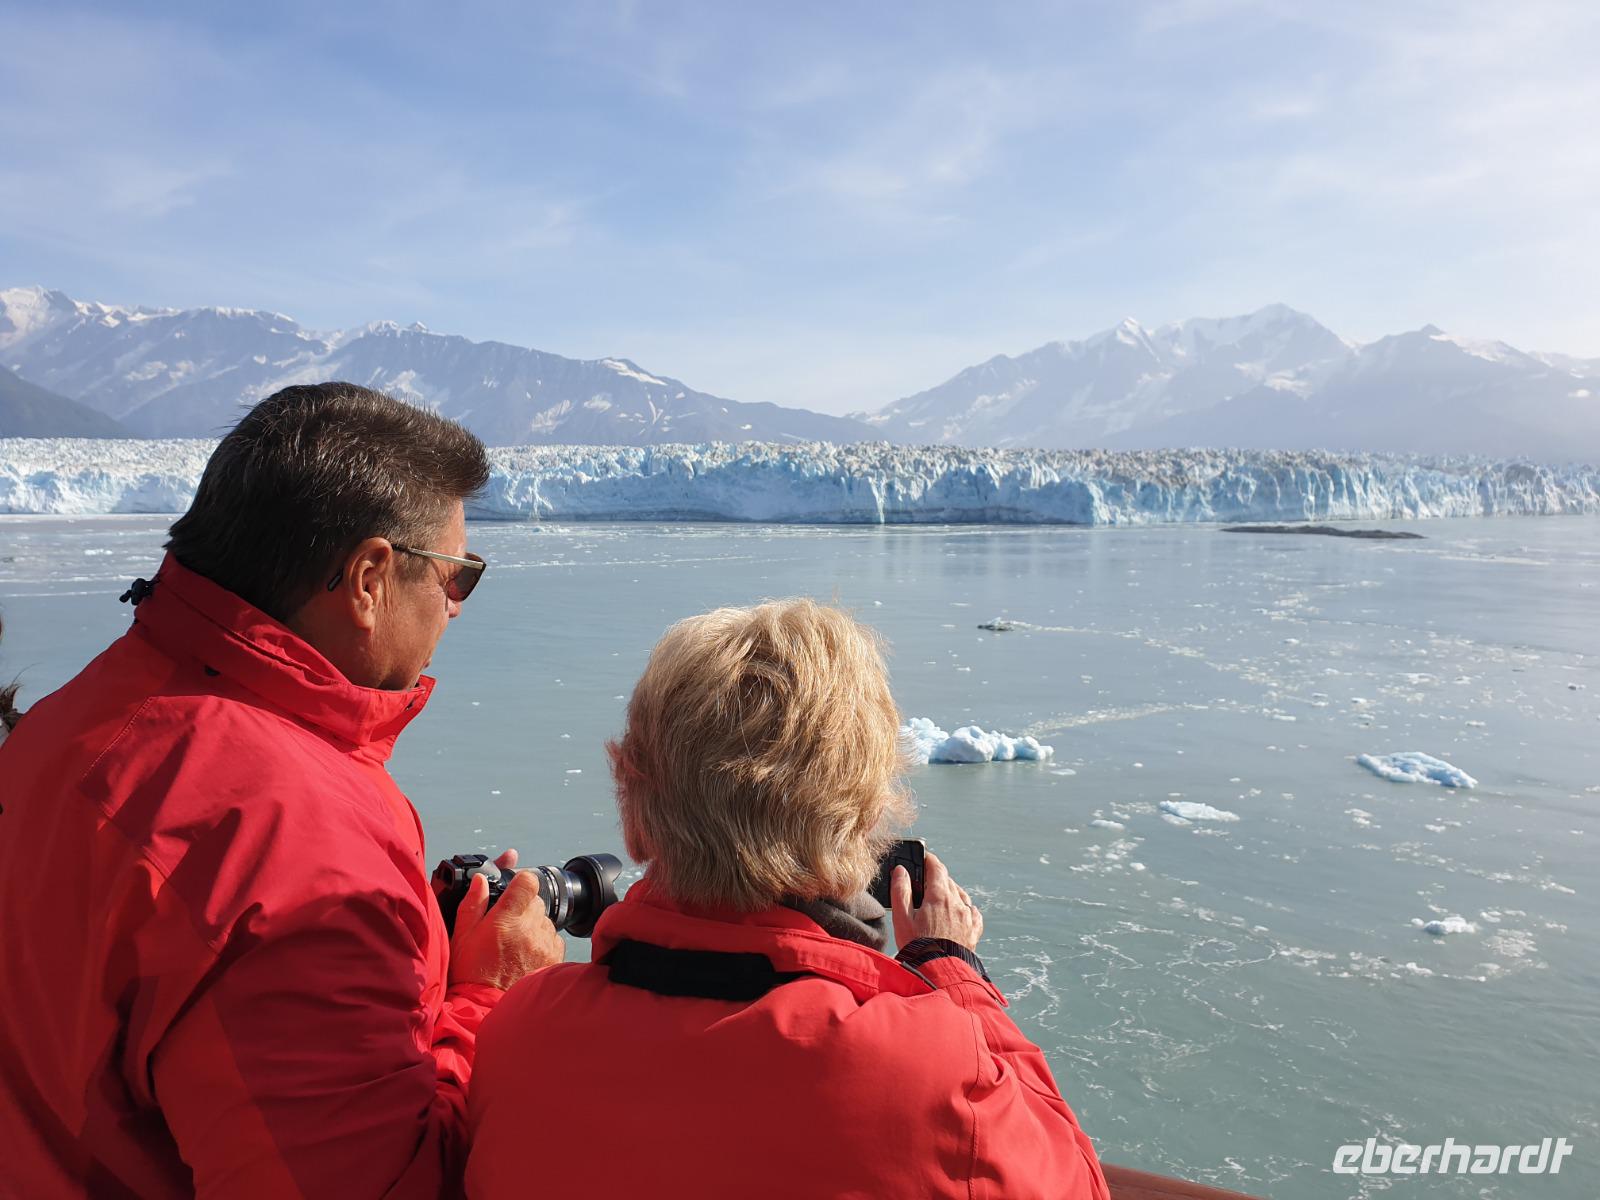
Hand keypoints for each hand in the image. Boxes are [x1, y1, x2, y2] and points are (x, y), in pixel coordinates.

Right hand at [449, 849, 564, 989]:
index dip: (521, 882)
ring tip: (516, 944)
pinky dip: (543, 942)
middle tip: (508, 924)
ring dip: (534, 925)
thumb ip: (472, 904)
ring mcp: (543, 943)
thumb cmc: (471, 974)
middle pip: (537, 901)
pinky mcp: (553, 958)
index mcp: (505, 919)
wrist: (485, 1008)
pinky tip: (527, 954)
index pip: (528, 882)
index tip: (514, 889)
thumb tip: (481, 880)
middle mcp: (529, 928)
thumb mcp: (462, 936)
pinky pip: (554, 938)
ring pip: (545, 920)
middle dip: (523, 907)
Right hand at [890, 849, 982, 951]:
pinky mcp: (973, 931)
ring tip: (940, 896)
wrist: (938, 973)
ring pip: (961, 895)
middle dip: (937, 877)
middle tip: (925, 880)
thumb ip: (901, 891)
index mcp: (939, 896)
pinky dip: (966, 908)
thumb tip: (901, 870)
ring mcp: (967, 917)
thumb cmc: (916, 946)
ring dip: (951, 891)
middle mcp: (957, 903)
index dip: (929, 860)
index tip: (923, 857)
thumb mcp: (901, 918)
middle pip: (948, 881)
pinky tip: (961, 911)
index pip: (936, 867)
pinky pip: (973, 913)